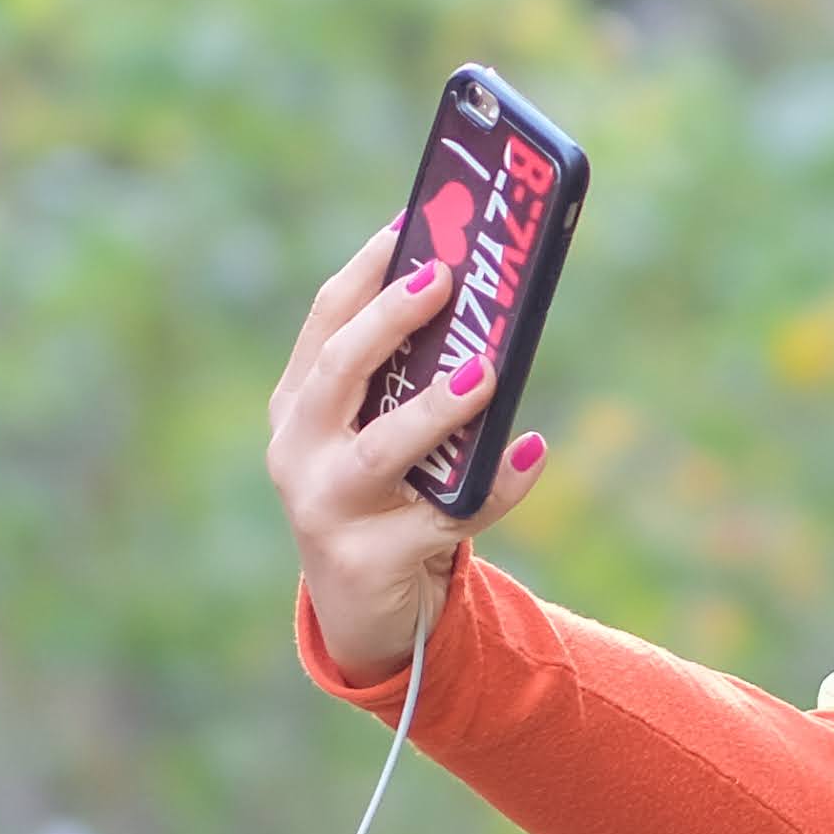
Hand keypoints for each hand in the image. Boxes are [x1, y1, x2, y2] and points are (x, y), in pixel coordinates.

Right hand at [266, 223, 550, 678]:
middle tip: (445, 280)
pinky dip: (498, 484)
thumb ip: (414, 380)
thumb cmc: (388, 498)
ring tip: (488, 372)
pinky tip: (534, 452)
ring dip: (437, 407)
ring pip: (383, 450)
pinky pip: (449, 514)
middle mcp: (299, 451)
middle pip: (339, 372)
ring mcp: (327, 508)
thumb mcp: (384, 432)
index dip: (368, 269)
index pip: (326, 320)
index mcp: (300, 405)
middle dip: (391, 320)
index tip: (414, 221)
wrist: (368, 611)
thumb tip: (489, 302)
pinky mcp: (372, 559)